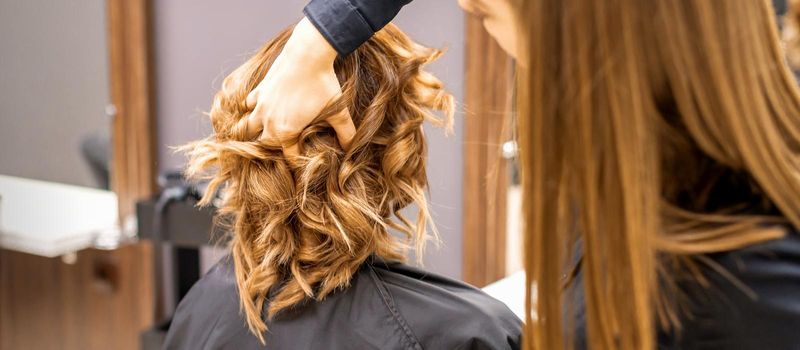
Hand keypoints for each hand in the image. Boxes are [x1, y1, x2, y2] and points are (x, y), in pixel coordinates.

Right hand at [244, 17, 355, 156]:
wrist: (307, 54)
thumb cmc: (323, 84)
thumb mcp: (338, 112)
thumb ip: (346, 132)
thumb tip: (353, 147)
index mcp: (286, 132)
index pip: (289, 156)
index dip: (298, 162)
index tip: (304, 162)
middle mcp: (269, 121)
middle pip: (265, 144)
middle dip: (273, 150)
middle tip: (283, 150)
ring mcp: (261, 105)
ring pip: (248, 127)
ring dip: (254, 132)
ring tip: (260, 135)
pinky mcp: (260, 89)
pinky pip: (248, 104)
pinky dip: (251, 108)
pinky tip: (258, 108)